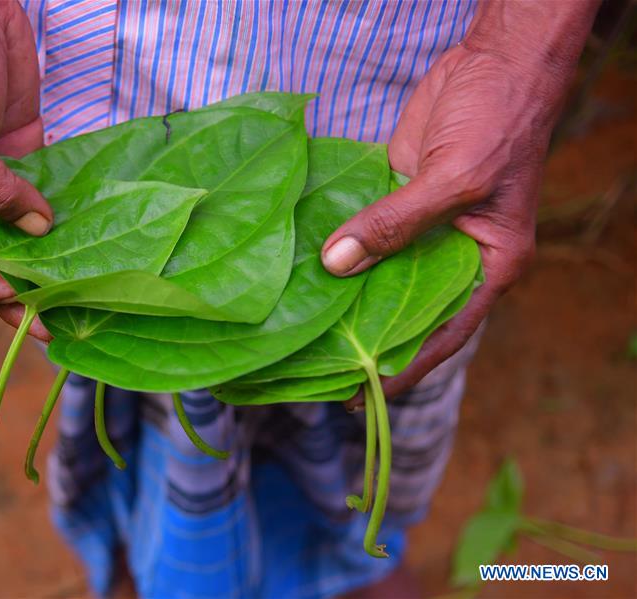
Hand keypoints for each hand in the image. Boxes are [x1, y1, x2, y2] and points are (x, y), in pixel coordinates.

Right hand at [0, 0, 50, 338]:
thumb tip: (37, 228)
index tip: (7, 292)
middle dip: (11, 293)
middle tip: (52, 321)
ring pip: (13, 239)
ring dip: (41, 267)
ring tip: (76, 297)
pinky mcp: (21, 158)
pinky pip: (39, 204)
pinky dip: (59, 228)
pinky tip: (86, 249)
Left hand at [321, 0, 595, 398]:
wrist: (495, 63)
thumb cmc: (499, 123)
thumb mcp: (454, 180)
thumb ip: (396, 224)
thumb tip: (336, 266)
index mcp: (488, 267)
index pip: (444, 333)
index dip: (406, 367)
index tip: (363, 395)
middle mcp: (453, 257)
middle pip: (406, 309)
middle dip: (367, 337)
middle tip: (319, 369)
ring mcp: (421, 228)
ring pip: (380, 271)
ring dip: (347, 294)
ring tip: (303, 328)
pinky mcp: (395, 199)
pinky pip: (363, 232)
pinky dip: (338, 247)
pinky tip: (302, 269)